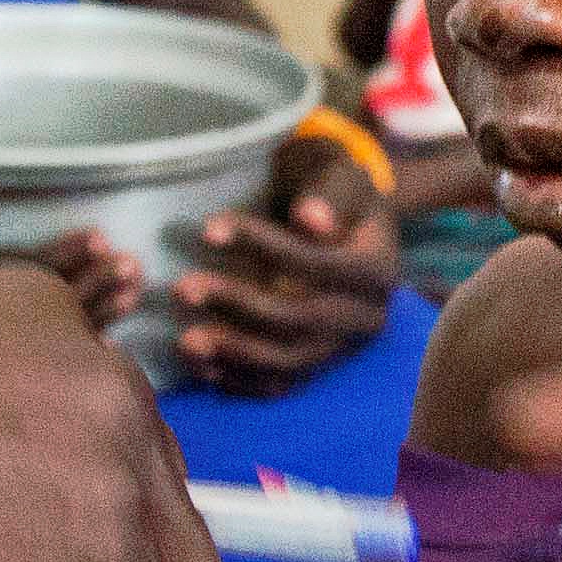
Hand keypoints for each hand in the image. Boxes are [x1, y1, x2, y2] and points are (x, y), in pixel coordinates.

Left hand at [171, 147, 397, 395]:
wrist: (349, 226)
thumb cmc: (336, 193)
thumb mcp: (340, 177)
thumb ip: (329, 194)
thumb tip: (310, 218)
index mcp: (378, 271)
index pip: (314, 262)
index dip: (261, 246)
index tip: (207, 229)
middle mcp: (367, 318)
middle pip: (300, 319)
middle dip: (237, 304)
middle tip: (182, 287)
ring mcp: (344, 349)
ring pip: (288, 362)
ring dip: (233, 353)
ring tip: (184, 340)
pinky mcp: (320, 368)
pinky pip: (280, 384)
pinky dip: (240, 381)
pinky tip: (202, 367)